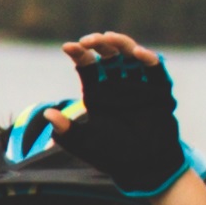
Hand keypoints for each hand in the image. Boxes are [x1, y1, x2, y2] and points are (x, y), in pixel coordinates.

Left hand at [57, 34, 193, 199]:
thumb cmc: (112, 155)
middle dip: (98, 44)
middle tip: (89, 40)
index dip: (79, 54)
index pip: (86, 66)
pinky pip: (155, 69)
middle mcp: (117, 85)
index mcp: (97, 93)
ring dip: (121, 44)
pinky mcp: (159, 90)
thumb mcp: (84, 142)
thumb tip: (47, 114)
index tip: (68, 47)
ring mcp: (138, 85)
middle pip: (108, 56)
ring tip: (110, 38)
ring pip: (129, 56)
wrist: (144, 166)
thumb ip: (66, 131)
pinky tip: (139, 53)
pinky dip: (149, 59)